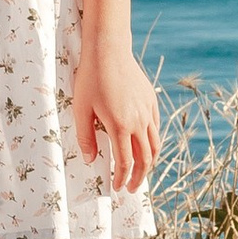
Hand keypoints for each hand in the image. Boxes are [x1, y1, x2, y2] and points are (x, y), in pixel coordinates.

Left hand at [72, 41, 159, 194]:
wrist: (108, 50)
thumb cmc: (90, 78)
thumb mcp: (81, 109)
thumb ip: (86, 137)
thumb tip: (90, 160)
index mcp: (121, 126)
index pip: (125, 162)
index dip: (122, 178)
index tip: (117, 187)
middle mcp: (139, 121)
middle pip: (145, 158)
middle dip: (140, 177)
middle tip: (132, 188)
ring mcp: (147, 110)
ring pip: (155, 144)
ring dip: (150, 162)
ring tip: (142, 172)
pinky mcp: (151, 100)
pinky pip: (156, 127)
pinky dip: (153, 142)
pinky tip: (145, 145)